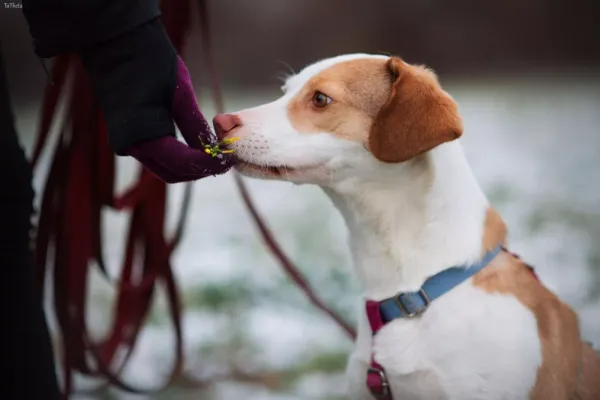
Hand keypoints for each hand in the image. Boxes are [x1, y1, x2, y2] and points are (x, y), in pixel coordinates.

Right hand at [80, 18, 234, 182]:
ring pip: (164, 166)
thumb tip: (214, 149)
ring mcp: (126, 142)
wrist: (112, 38)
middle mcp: (130, 146)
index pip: (182, 165)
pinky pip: (156, 154)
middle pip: (173, 173)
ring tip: (215, 151)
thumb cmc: (147, 59)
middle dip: (200, 170)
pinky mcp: (127, 134)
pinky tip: (196, 144)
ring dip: (190, 164)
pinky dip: (177, 155)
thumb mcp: (179, 92)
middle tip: (225, 159)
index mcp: (142, 137)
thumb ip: (194, 125)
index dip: (209, 165)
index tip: (230, 160)